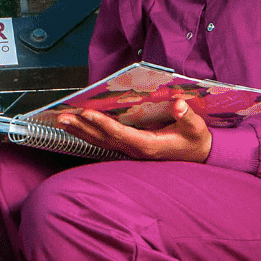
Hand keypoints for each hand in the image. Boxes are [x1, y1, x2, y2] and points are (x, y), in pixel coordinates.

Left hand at [52, 97, 212, 162]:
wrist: (199, 156)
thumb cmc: (195, 140)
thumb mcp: (197, 128)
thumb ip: (187, 117)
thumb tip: (178, 104)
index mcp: (149, 145)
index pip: (120, 134)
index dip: (102, 124)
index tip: (86, 113)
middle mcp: (135, 150)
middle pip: (103, 139)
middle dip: (82, 128)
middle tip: (61, 117)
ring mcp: (130, 151)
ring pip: (100, 142)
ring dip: (80, 132)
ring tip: (61, 122)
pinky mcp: (129, 149)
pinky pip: (105, 142)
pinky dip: (89, 134)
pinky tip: (77, 127)